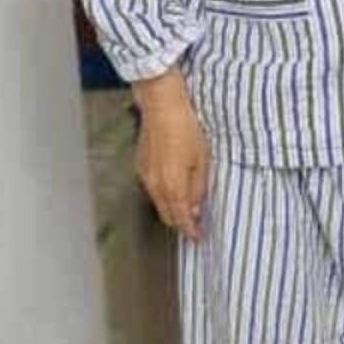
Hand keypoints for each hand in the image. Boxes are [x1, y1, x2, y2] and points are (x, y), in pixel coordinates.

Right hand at [133, 70, 209, 239]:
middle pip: (167, 215)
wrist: (162, 106)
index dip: (190, 230)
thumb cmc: (187, 129)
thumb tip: (196, 207)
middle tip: (195, 225)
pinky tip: (174, 188)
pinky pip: (153, 189)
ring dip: (172, 209)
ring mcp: (145, 176)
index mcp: (172, 187)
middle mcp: (155, 186)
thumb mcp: (202, 159)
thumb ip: (198, 187)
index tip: (198, 237)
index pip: (181, 218)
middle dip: (181, 223)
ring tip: (187, 208)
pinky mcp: (141, 165)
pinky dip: (164, 195)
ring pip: (158, 203)